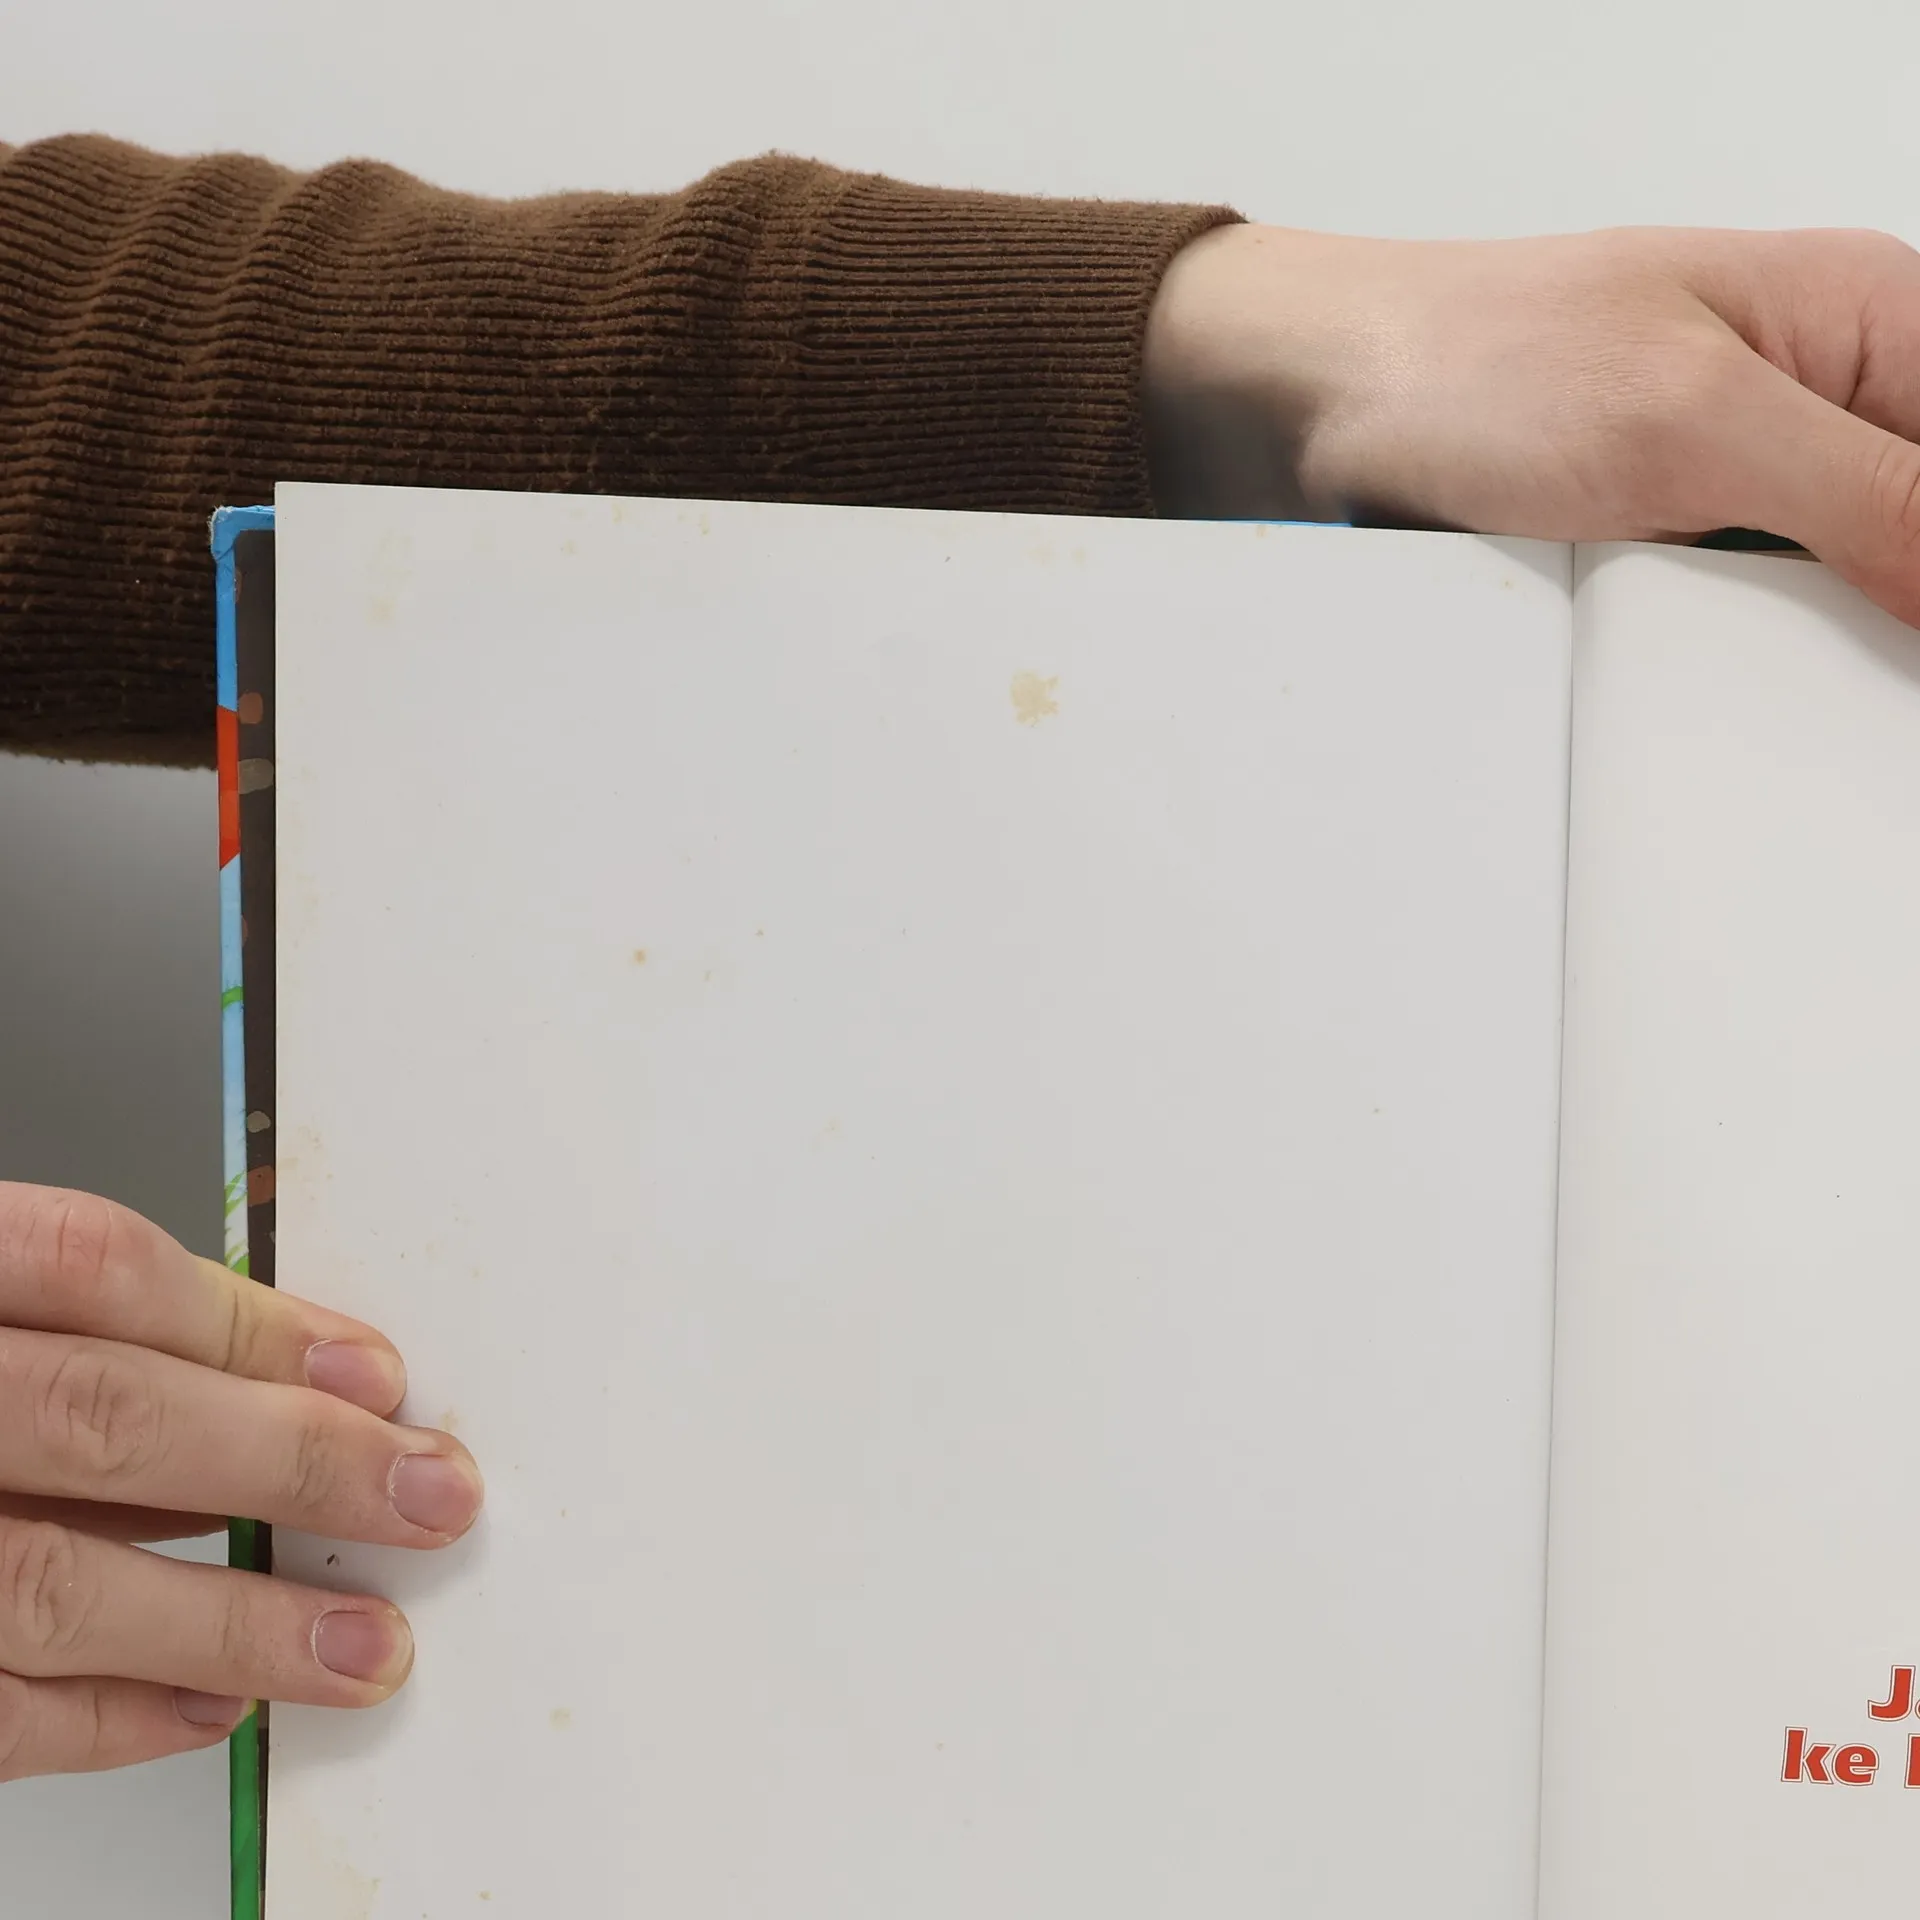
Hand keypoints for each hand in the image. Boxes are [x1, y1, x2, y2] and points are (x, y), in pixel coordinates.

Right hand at [0, 1183, 482, 1779]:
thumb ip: (65, 1324)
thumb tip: (272, 1370)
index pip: (95, 1271)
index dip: (254, 1323)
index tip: (375, 1374)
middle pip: (104, 1416)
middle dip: (290, 1463)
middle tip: (427, 1496)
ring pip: (50, 1581)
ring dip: (229, 1621)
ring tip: (362, 1644)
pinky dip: (102, 1716)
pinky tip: (207, 1707)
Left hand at [1145, 221, 1919, 625]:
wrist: (1323, 401)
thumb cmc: (1472, 362)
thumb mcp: (1693, 423)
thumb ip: (1863, 493)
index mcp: (1868, 321)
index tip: (1890, 626)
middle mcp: (1816, 395)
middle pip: (1902, 539)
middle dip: (1868, 602)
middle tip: (1795, 628)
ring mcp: (1742, 468)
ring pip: (1830, 588)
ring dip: (1782, 629)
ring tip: (1691, 604)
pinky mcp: (1674, 531)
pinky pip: (1738, 611)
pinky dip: (1710, 639)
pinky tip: (1664, 631)